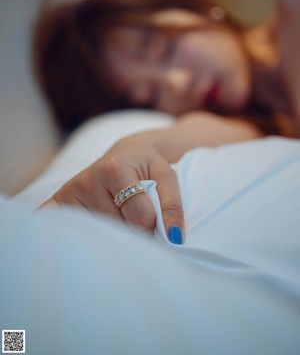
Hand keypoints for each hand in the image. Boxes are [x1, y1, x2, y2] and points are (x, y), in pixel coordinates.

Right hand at [41, 139, 184, 242]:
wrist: (122, 154)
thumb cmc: (146, 166)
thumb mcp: (166, 176)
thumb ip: (172, 205)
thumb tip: (174, 239)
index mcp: (114, 169)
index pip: (140, 219)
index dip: (152, 224)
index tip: (151, 215)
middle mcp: (87, 180)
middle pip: (118, 229)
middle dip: (131, 231)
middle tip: (133, 213)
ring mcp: (69, 193)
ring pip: (99, 236)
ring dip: (113, 234)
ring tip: (117, 214)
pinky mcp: (57, 203)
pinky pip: (62, 229)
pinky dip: (73, 236)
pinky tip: (84, 230)